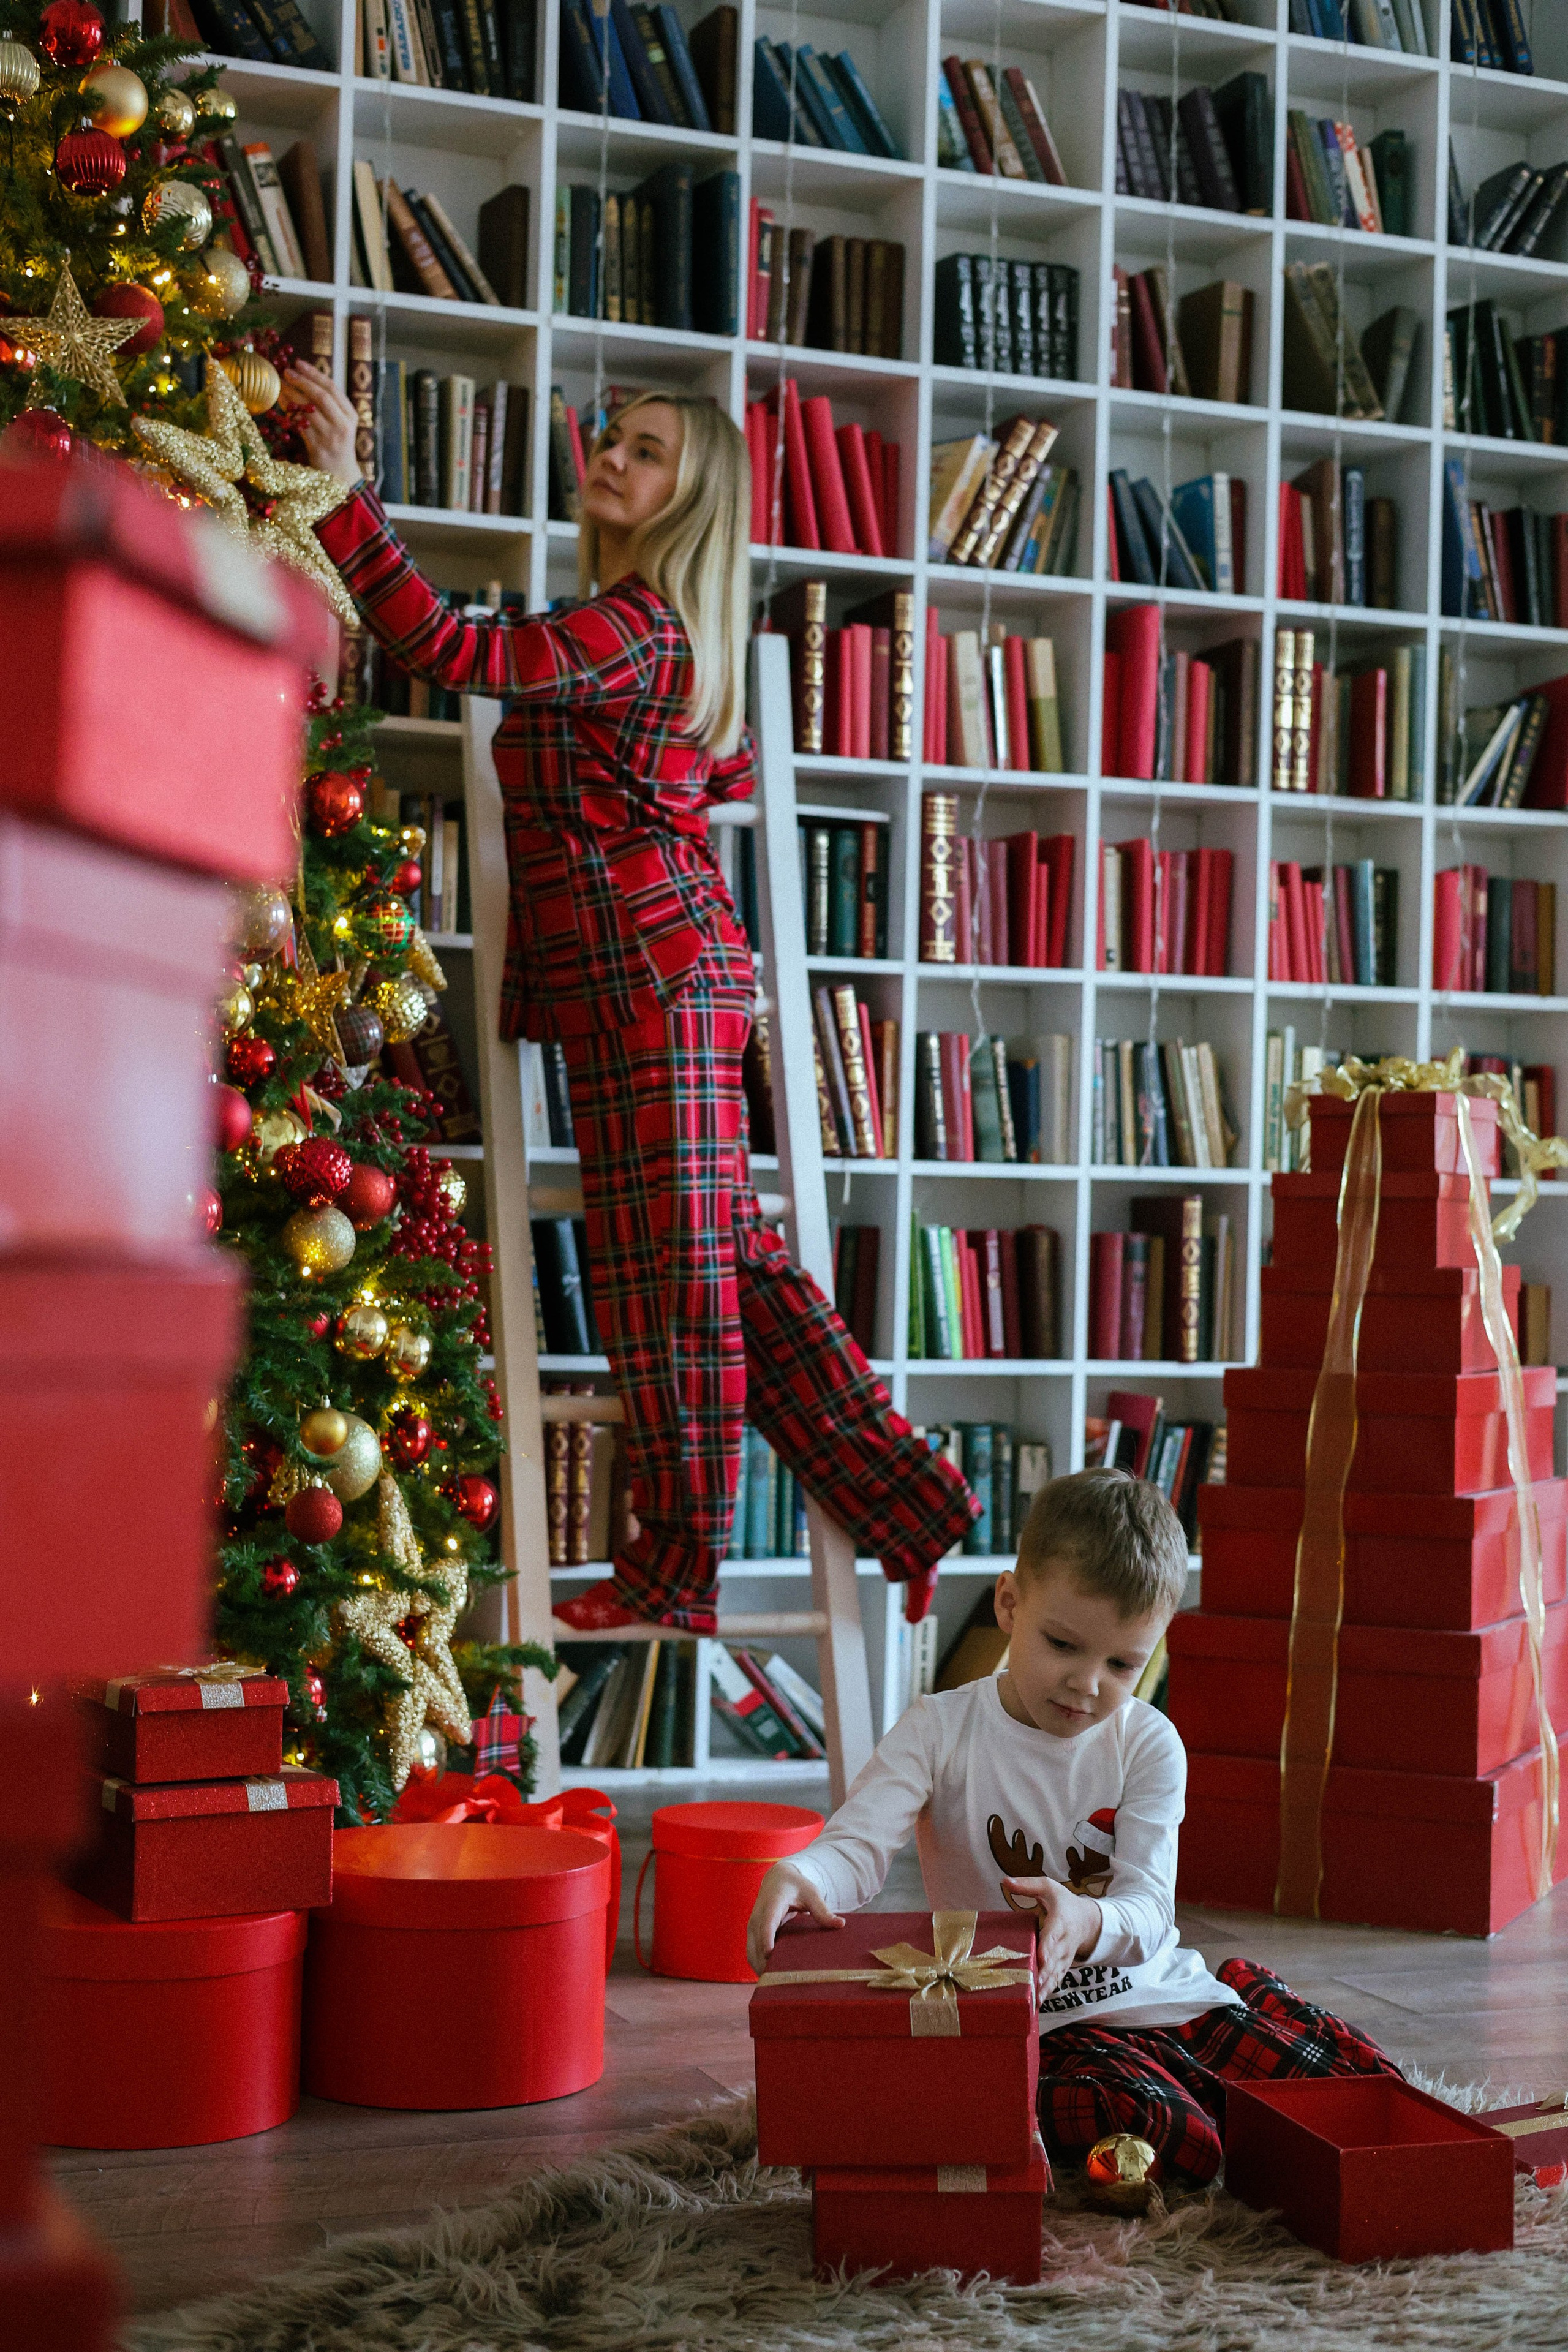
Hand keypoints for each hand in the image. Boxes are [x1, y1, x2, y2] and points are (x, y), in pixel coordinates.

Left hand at [287, 360, 362, 491]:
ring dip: (291, 394)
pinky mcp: (318, 448)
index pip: (332, 388)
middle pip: (321, 396)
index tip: (298, 362)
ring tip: (279, 384)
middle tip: (285, 371)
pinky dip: (289, 412)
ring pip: (308, 409)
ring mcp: (331, 437)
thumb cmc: (337, 448)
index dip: (314, 373)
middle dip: (301, 380)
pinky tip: (280, 404)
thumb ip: (329, 406)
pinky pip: (300, 425)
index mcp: (351, 416)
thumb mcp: (340, 425)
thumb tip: (305, 381)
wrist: (342, 479)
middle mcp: (343, 425)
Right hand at [746, 1861, 843, 1976]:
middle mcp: (758, 1916)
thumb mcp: (811, 1893)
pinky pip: (752, 1954)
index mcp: (771, 1904)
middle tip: (780, 1982)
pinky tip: (772, 1978)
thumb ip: (822, 1909)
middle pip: (755, 1943)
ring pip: (751, 1952)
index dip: (766, 1939)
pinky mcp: (753, 1935)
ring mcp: (753, 1926)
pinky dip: (759, 1965)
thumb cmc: (796, 1886)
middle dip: (764, 1962)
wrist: (777, 1879)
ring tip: (777, 1985)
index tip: (770, 1954)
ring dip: (760, 1968)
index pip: (767, 1923)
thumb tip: (840, 1924)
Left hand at [1002, 1875, 1101, 1997]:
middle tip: (1033, 1985)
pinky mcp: (1063, 1966)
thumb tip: (1005, 1881)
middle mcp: (1064, 1943)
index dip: (1048, 1947)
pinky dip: (1048, 1991)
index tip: (1041, 1958)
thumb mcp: (1049, 1888)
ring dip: (1045, 1987)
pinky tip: (1037, 2004)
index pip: (1053, 1935)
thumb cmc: (1064, 1903)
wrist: (1089, 1921)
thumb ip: (1028, 1885)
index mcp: (1060, 1922)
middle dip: (1044, 1973)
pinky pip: (1056, 1980)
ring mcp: (1065, 1957)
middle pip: (1054, 1959)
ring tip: (1034, 2000)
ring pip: (1055, 1973)